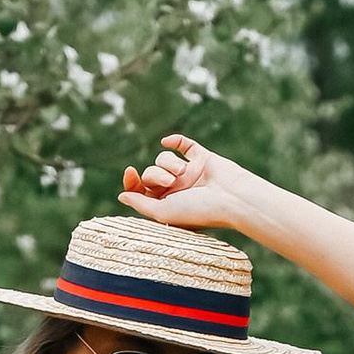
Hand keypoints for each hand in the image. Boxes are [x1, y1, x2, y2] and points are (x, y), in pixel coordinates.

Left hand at [119, 130, 252, 229]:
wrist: (232, 199)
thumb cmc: (199, 211)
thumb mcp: (163, 212)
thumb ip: (141, 204)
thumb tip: (122, 196)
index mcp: (167, 205)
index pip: (141, 191)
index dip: (132, 182)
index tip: (130, 173)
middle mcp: (177, 190)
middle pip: (150, 173)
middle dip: (156, 174)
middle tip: (171, 182)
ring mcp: (189, 173)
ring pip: (163, 158)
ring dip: (168, 163)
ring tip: (182, 173)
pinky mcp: (202, 158)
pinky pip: (184, 144)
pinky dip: (174, 140)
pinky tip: (167, 141)